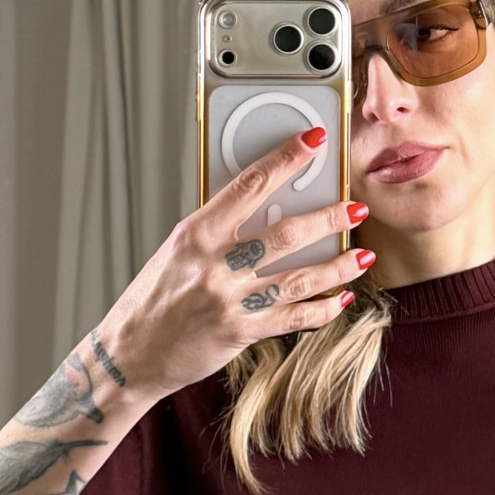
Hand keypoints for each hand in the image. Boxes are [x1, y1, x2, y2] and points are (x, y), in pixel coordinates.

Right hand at [95, 129, 371, 402]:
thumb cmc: (154, 298)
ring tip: (363, 256)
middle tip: (354, 208)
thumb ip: (218, 231)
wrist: (131, 352)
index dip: (286, 160)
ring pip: (298, 277)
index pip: (249, 185)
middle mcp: (214, 264)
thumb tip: (264, 207)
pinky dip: (322, 308)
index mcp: (196, 233)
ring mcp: (230, 300)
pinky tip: (340, 298)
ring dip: (337, 266)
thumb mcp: (178, 251)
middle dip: (328, 219)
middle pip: (285, 234)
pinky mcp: (241, 332)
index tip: (314, 141)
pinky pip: (293, 318)